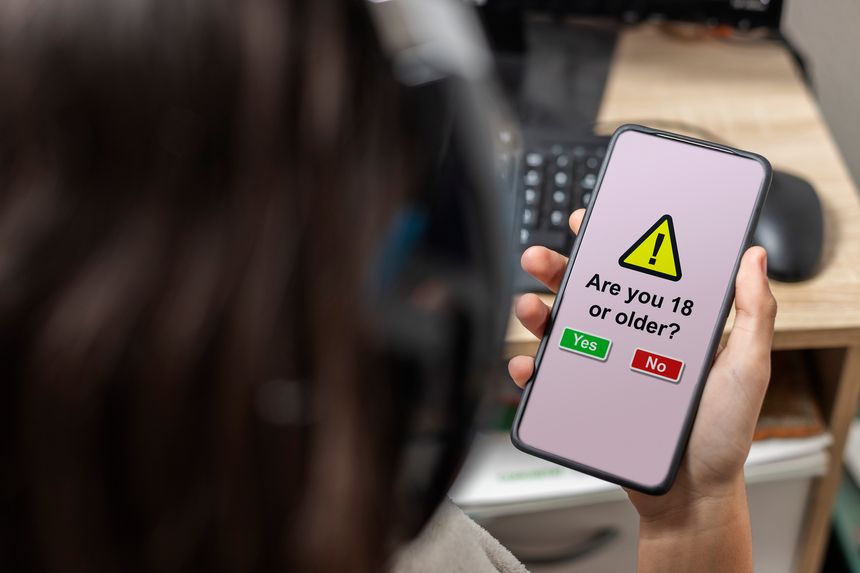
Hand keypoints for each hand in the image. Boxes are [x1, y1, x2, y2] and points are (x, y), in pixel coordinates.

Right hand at [508, 209, 775, 570]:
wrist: (690, 494)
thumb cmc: (722, 434)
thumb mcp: (747, 368)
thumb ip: (753, 313)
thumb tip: (752, 258)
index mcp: (665, 326)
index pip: (634, 273)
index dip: (610, 243)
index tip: (592, 221)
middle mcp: (630, 341)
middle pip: (586, 294)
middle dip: (557, 270)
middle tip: (539, 258)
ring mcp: (604, 369)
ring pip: (559, 329)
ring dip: (536, 312)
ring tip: (530, 308)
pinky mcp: (583, 399)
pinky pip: (549, 378)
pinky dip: (531, 368)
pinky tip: (530, 364)